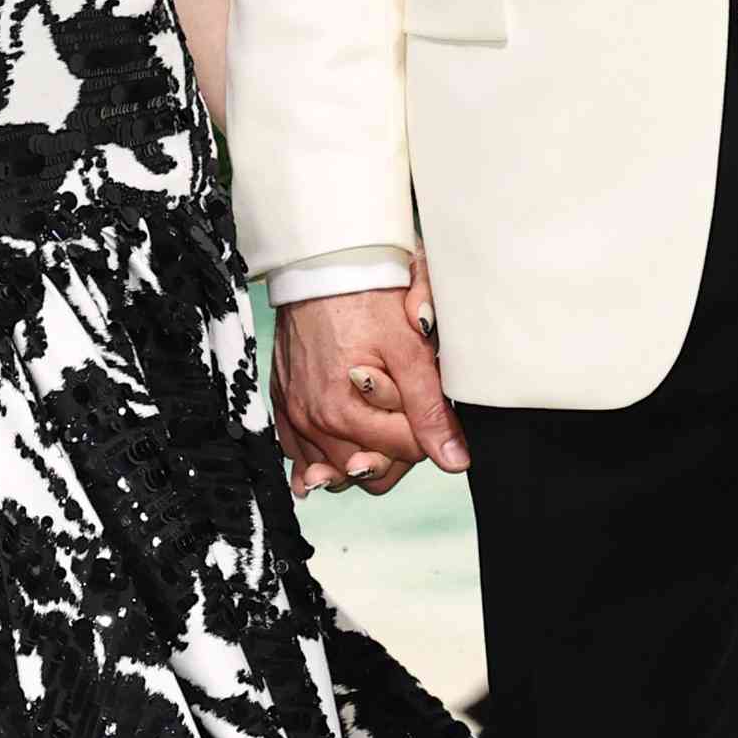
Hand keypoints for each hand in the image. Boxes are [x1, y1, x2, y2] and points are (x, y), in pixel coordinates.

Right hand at [274, 277, 463, 499]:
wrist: (321, 265)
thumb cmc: (366, 296)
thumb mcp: (409, 350)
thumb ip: (431, 411)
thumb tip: (453, 461)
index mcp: (343, 412)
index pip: (405, 454)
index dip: (426, 429)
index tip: (425, 399)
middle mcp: (312, 421)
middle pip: (371, 472)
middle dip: (396, 447)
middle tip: (406, 408)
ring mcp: (294, 414)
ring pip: (338, 469)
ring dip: (362, 452)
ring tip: (379, 418)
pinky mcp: (284, 403)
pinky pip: (300, 452)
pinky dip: (322, 456)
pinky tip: (342, 448)